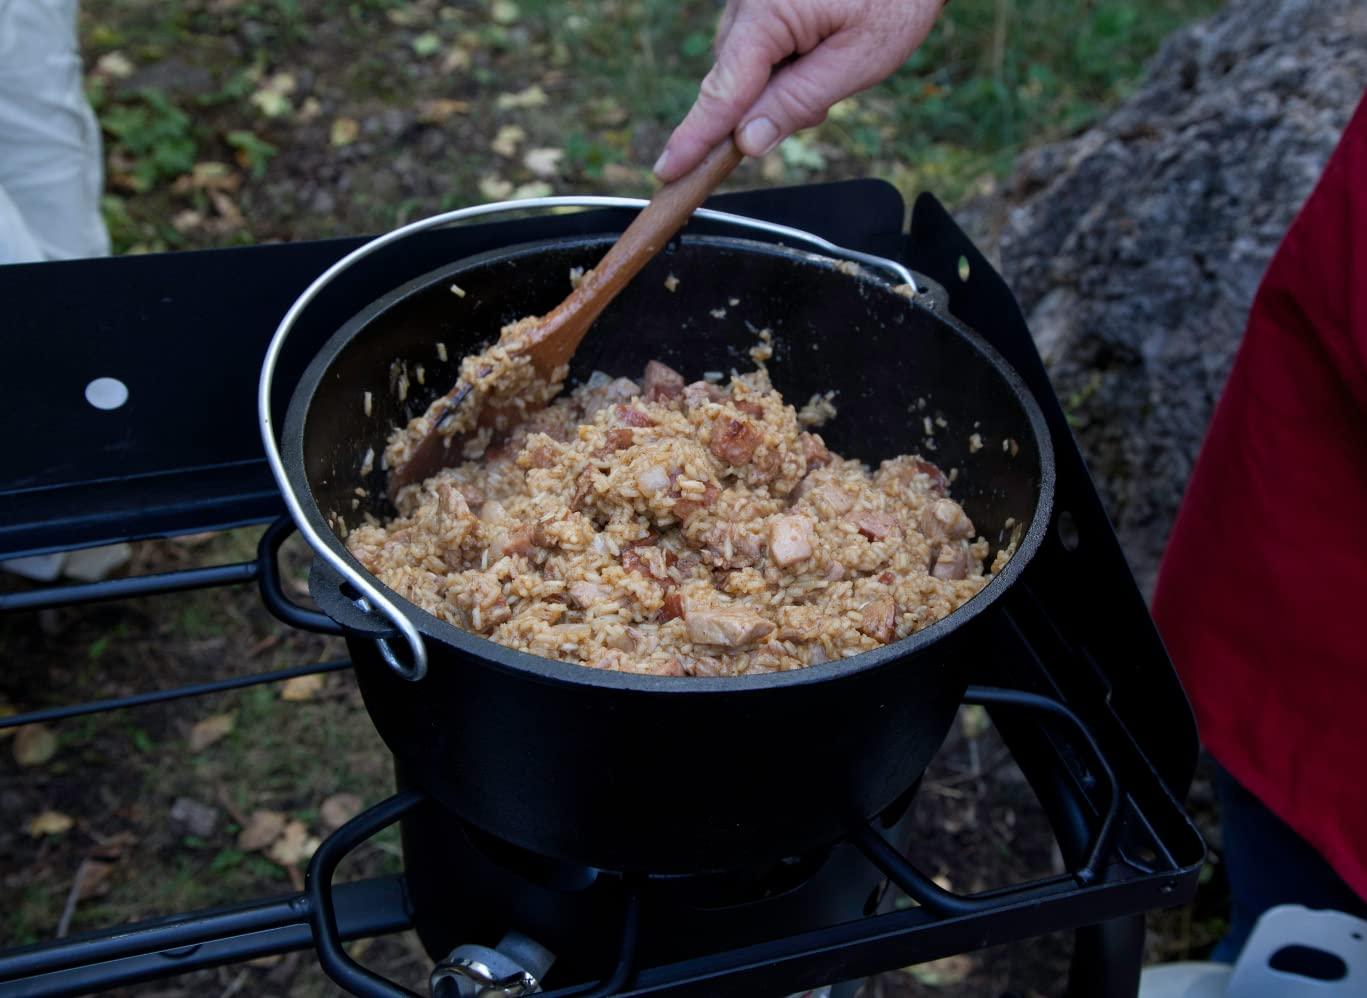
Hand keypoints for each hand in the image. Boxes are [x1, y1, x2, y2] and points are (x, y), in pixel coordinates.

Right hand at [654, 0, 943, 180]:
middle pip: (731, 80)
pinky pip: (755, 44)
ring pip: (743, 65)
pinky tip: (817, 49)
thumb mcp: (859, 58)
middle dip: (763, 107)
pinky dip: (779, 61)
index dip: (696, 136)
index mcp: (768, 11)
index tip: (669, 170)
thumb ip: (798, 102)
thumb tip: (747, 142)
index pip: (722, 90)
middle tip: (821, 103)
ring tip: (829, 62)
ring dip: (775, 84)